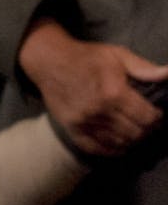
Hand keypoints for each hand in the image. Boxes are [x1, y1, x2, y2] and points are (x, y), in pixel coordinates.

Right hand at [18, 18, 167, 155]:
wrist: (49, 61)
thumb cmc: (87, 57)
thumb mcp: (117, 55)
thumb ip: (145, 68)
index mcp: (114, 92)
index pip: (148, 118)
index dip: (157, 117)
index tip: (155, 113)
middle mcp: (99, 111)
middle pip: (136, 133)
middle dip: (146, 129)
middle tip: (144, 122)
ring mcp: (84, 122)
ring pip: (120, 144)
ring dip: (131, 139)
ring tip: (132, 130)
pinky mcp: (72, 129)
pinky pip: (98, 149)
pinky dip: (112, 149)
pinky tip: (118, 143)